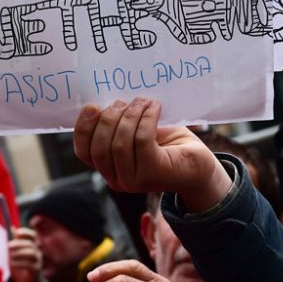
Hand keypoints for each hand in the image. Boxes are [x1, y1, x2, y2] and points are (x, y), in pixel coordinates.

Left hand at [8, 227, 41, 281]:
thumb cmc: (19, 264)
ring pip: (32, 253)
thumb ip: (14, 240)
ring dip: (20, 253)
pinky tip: (12, 263)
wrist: (22, 281)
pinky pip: (30, 264)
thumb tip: (12, 227)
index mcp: (33, 245)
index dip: (26, 233)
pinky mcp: (36, 270)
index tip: (17, 233)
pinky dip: (20, 263)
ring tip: (11, 256)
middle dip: (19, 243)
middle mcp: (37, 252)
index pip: (33, 235)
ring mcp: (38, 261)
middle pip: (31, 244)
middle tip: (8, 245)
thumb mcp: (14, 251)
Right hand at [73, 98, 231, 212]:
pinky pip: (142, 140)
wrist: (198, 166)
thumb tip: (105, 102)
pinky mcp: (153, 174)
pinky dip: (146, 119)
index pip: (84, 152)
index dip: (83, 128)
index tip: (92, 106)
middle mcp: (117, 180)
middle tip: (127, 101)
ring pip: (119, 143)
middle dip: (110, 118)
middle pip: (100, 147)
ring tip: (144, 102)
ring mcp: (134, 180)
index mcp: (109, 169)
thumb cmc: (168, 146)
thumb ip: (119, 124)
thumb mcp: (137, 133)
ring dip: (130, 115)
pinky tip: (155, 108)